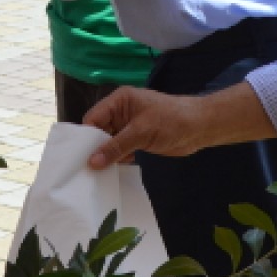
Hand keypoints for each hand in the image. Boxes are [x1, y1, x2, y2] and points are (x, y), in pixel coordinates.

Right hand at [81, 83, 276, 168]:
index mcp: (119, 100)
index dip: (85, 137)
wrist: (200, 127)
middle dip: (93, 149)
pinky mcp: (138, 139)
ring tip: (94, 176)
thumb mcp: (141, 132)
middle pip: (99, 131)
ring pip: (109, 143)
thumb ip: (116, 146)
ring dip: (105, 157)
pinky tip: (111, 173)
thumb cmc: (171, 121)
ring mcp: (129, 126)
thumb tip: (92, 162)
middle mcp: (121, 112)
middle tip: (82, 171)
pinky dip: (117, 159)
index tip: (76, 157)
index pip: (93, 118)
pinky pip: (120, 149)